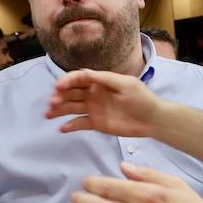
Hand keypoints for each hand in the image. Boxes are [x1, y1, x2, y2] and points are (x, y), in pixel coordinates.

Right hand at [46, 69, 161, 136]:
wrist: (152, 119)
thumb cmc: (141, 98)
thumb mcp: (125, 84)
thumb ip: (104, 79)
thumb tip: (83, 73)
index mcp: (100, 82)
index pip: (78, 78)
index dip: (67, 81)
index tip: (58, 87)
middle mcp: (93, 94)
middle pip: (71, 93)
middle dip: (60, 96)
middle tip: (53, 102)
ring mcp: (93, 109)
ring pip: (71, 108)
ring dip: (59, 110)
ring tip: (49, 114)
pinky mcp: (96, 123)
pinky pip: (79, 124)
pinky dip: (70, 126)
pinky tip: (62, 128)